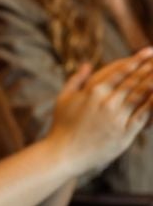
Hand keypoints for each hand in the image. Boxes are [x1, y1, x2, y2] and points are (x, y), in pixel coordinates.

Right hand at [47, 47, 152, 175]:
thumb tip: (86, 64)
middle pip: (133, 81)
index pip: (119, 71)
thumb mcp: (63, 98)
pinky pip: (143, 116)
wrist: (65, 152)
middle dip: (148, 69)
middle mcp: (106, 102)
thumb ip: (76, 80)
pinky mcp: (124, 133)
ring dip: (152, 83)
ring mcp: (116, 117)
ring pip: (141, 96)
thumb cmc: (62, 125)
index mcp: (92, 91)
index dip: (135, 61)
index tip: (146, 52)